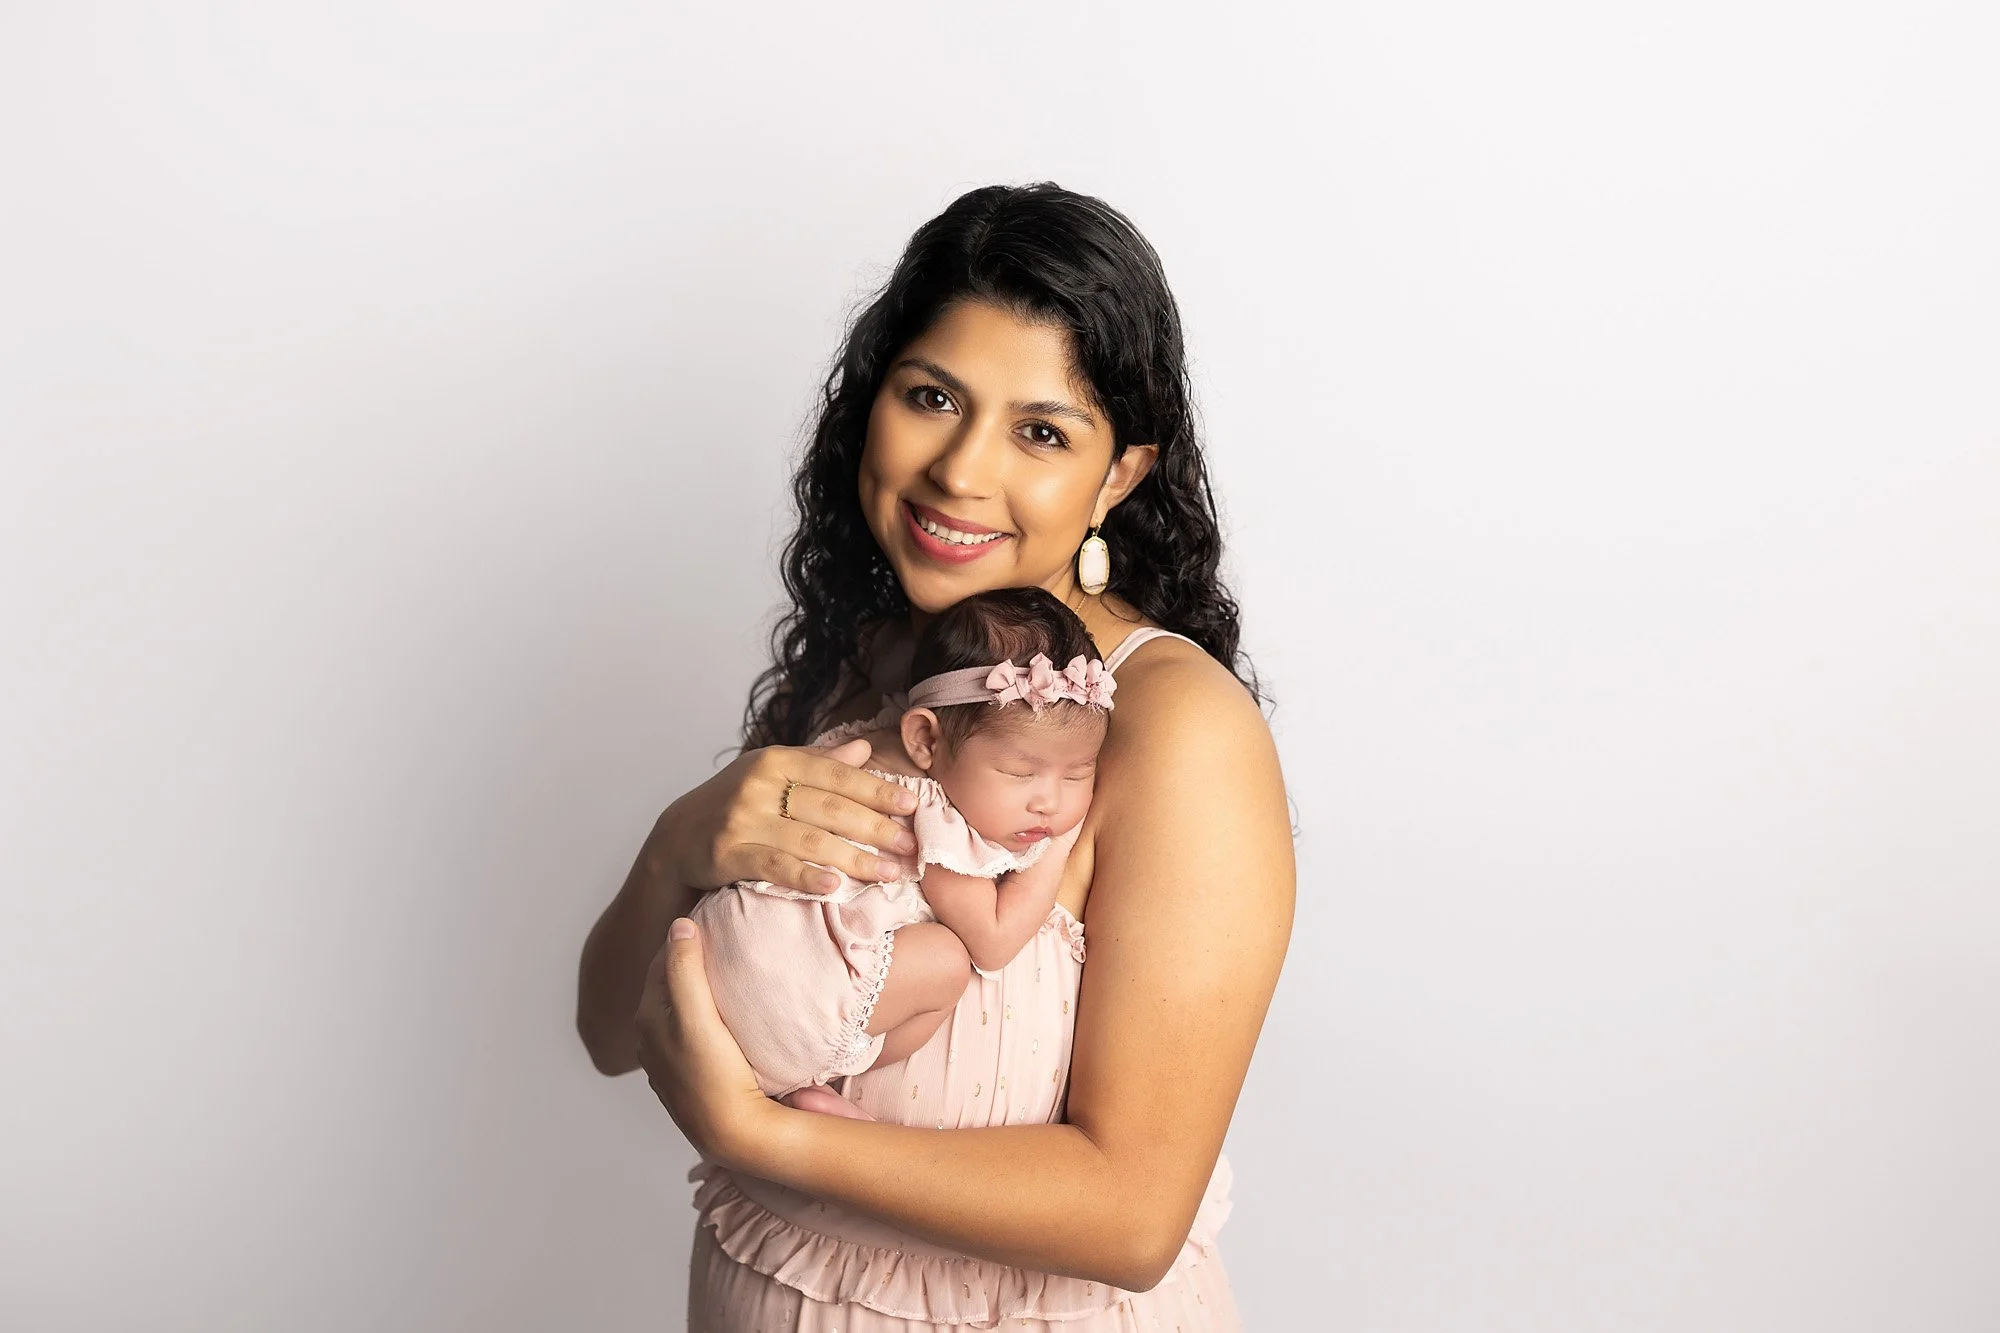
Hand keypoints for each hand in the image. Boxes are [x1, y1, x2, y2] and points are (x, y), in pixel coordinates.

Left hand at [636, 918, 783, 1168]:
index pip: (660, 962)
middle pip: (668, 987)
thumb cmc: (715, 1074)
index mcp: (647, 1019)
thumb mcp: (697, 1015)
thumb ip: (685, 969)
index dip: (683, 939)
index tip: (711, 920)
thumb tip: (679, 924)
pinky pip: (693, 1035)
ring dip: (697, 992)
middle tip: (723, 941)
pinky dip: (704, 1018)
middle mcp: (650, 1040)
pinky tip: (727, 1018)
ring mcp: (669, 1062)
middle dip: (688, 963)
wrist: (733, 1133)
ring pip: (680, 1012)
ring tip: (727, 974)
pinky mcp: (689, 1079)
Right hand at [668, 737, 920, 894]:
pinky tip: (835, 887)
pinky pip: (775, 866)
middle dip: (876, 828)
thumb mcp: (773, 774)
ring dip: (855, 858)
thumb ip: (818, 763)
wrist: (677, 838)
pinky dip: (806, 876)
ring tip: (889, 873)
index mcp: (777, 760)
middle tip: (911, 846)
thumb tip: (864, 749)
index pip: (837, 774)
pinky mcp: (727, 854)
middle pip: (830, 808)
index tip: (912, 804)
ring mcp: (742, 819)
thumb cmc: (735, 804)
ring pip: (810, 840)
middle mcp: (759, 785)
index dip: (877, 790)